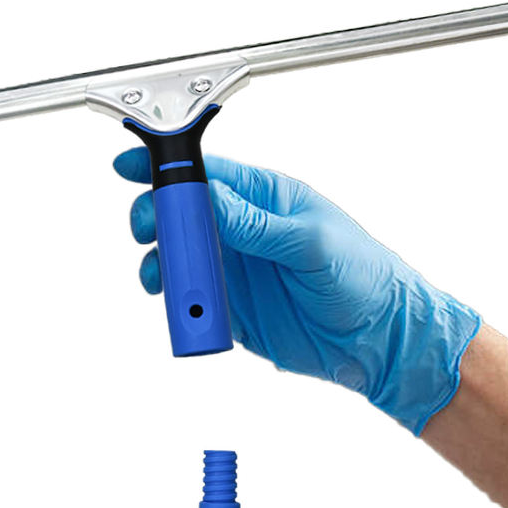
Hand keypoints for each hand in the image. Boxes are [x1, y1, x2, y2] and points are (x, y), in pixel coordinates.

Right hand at [113, 149, 480, 434]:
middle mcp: (243, 230)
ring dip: (161, 265)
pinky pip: (192, 301)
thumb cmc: (364, 277)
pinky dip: (177, 303)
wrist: (377, 339)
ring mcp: (235, 270)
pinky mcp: (231, 310)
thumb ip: (258, 225)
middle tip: (147, 233)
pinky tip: (177, 306)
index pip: (205, 173)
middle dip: (155, 219)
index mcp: (264, 199)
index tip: (130, 167)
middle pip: (181, 215)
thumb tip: (211, 201)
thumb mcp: (313, 244)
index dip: (165, 167)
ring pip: (179, 259)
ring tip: (159, 279)